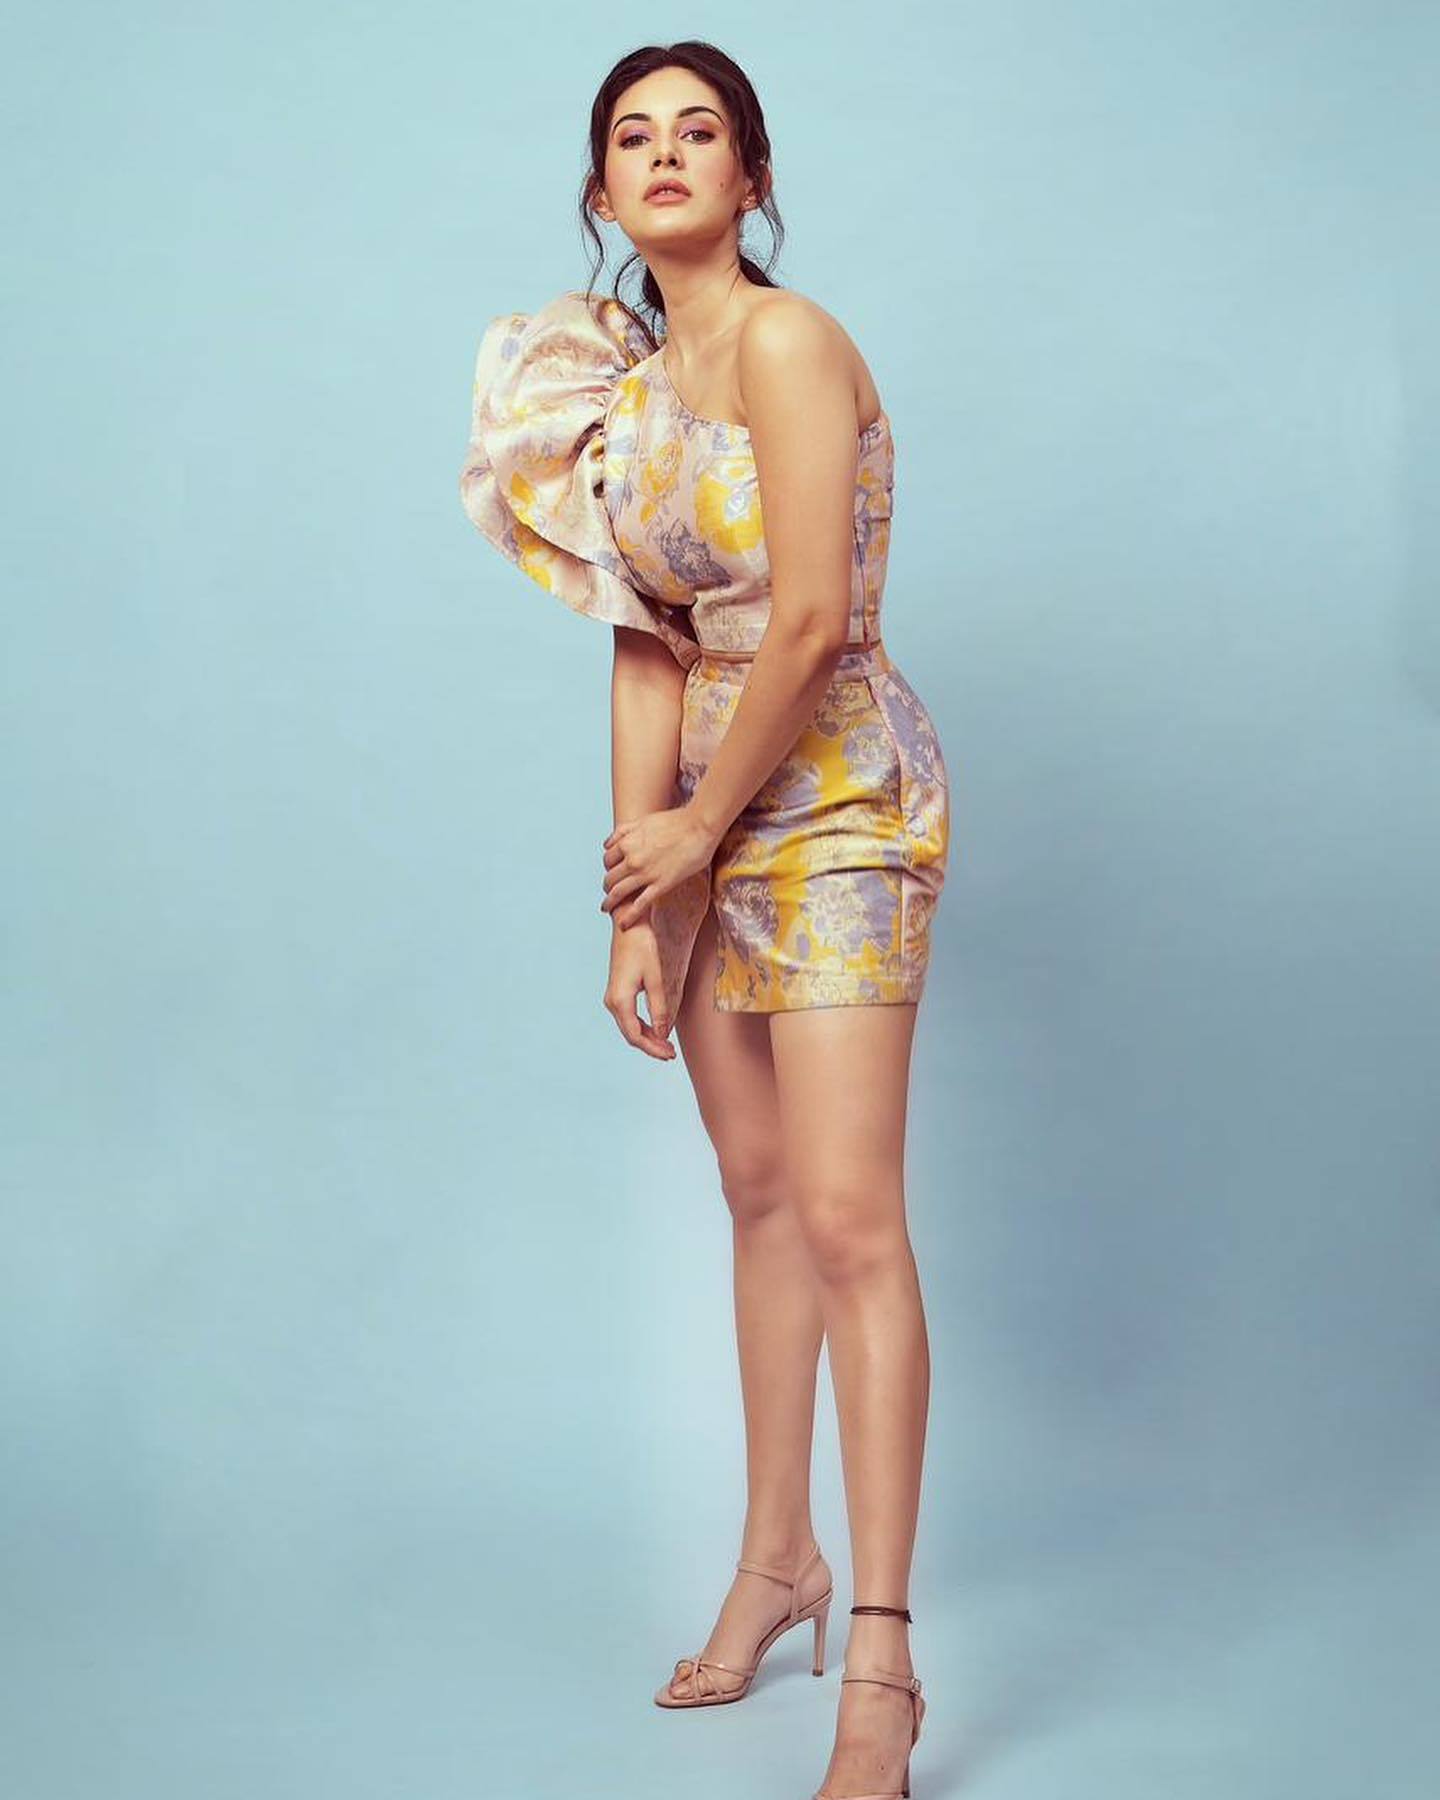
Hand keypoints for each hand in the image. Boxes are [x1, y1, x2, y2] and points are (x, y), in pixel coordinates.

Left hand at [601, 803, 718, 930]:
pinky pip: (639, 905)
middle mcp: (632, 859)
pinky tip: (623, 925)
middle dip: (607, 886)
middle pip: (610, 878)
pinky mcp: (660, 885)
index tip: (612, 872)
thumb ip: (624, 831)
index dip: (608, 867)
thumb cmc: (676, 821)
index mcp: (627, 843)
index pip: (607, 859)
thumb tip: (607, 844)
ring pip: (619, 893)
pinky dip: (628, 917)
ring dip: (610, 903)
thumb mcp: (644, 820)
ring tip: (607, 908)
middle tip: (609, 892)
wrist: (699, 827)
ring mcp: (645, 874)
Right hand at [603, 918, 676, 1060]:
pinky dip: (642, 1027)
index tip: (670, 1055)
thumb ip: (660, 1008)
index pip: (636, 1036)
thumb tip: (663, 1034)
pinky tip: (656, 1030)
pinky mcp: (618, 991)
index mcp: (620, 1000)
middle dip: (651, 1046)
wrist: (629, 924)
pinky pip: (629, 1017)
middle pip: (631, 1034)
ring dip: (647, 1038)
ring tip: (666, 1046)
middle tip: (671, 1054)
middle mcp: (612, 1002)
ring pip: (629, 1027)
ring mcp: (613, 997)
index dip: (653, 1049)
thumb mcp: (656, 978)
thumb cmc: (644, 946)